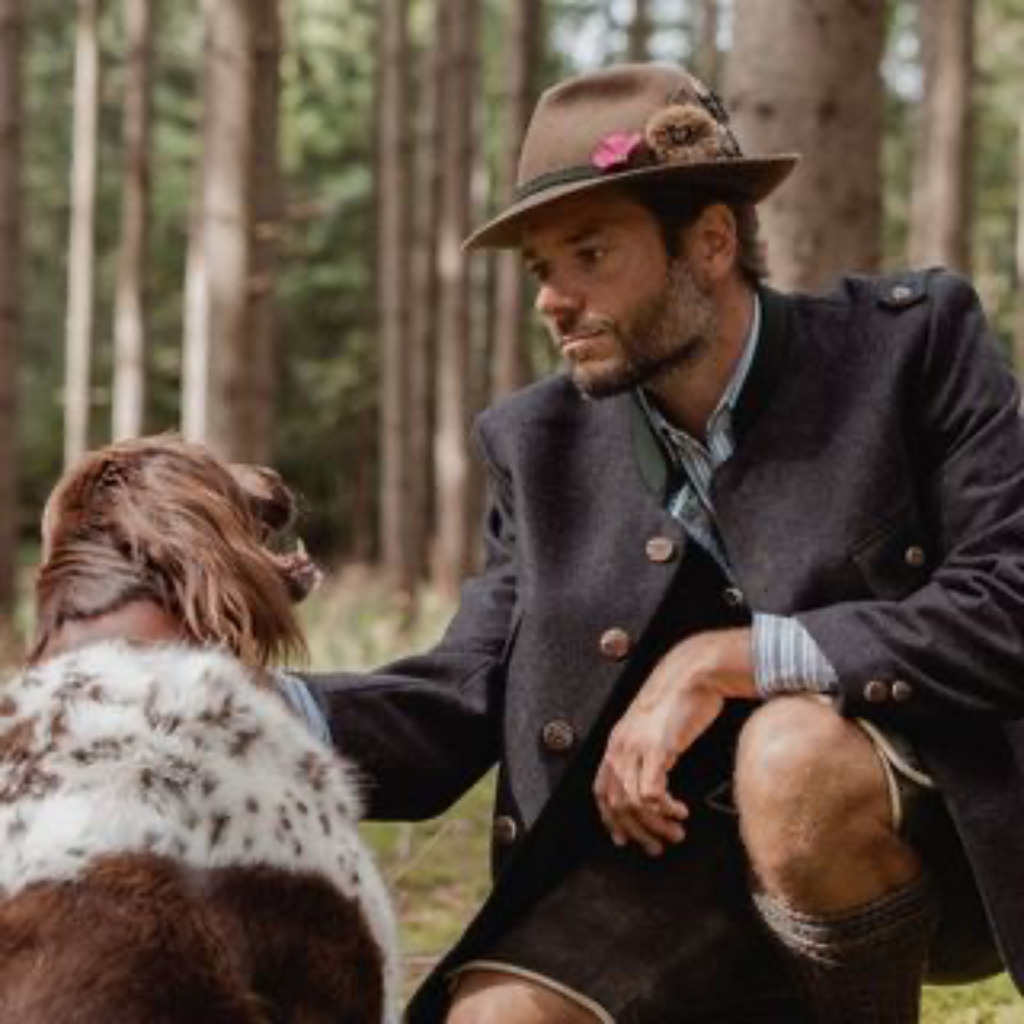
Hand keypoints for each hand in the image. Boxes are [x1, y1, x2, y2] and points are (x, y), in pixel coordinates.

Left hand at [593, 629, 755, 855]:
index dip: (611, 819)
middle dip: (637, 832)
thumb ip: (645, 751)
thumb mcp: (653, 726)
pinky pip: (651, 793)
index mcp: (616, 742)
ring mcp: (636, 747)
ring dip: (656, 826)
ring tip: (676, 832)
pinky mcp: (657, 748)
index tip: (624, 839)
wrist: (694, 671)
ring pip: (633, 804)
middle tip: (658, 846)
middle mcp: (620, 746)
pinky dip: (665, 810)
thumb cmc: (679, 699)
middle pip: (616, 803)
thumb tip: (650, 782)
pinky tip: (680, 812)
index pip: (601, 790)